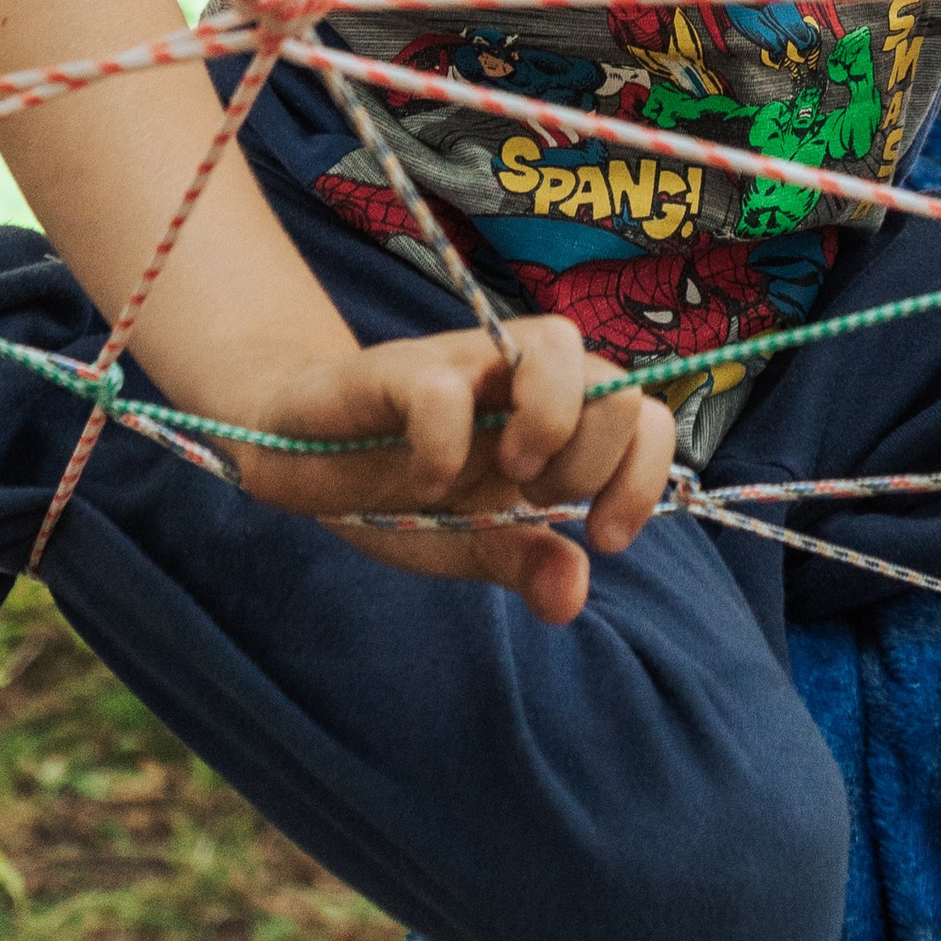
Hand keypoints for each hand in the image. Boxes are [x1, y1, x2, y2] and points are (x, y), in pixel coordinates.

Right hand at [222, 317, 676, 626]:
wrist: (297, 453)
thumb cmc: (396, 489)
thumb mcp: (469, 542)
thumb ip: (524, 562)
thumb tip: (574, 596)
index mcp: (550, 418)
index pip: (643, 415)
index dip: (644, 475)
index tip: (604, 538)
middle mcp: (518, 379)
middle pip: (613, 379)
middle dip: (592, 459)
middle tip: (535, 500)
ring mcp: (462, 365)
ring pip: (556, 344)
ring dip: (551, 422)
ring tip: (509, 477)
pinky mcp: (393, 370)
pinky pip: (442, 386)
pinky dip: (446, 443)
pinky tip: (428, 484)